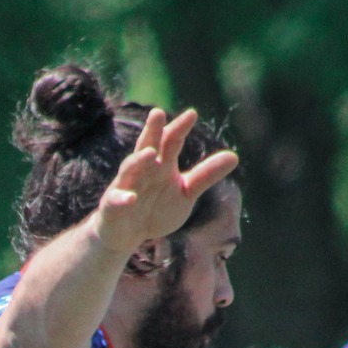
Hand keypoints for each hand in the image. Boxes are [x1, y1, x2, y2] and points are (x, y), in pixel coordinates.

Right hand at [94, 107, 239, 257]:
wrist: (126, 234)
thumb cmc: (155, 208)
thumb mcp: (185, 192)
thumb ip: (205, 175)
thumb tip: (235, 156)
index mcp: (162, 165)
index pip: (171, 142)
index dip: (180, 128)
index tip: (192, 114)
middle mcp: (143, 171)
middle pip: (147, 146)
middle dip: (152, 131)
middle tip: (158, 113)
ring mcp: (125, 186)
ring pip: (129, 169)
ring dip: (138, 161)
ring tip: (151, 153)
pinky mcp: (112, 206)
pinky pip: (116, 200)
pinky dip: (122, 198)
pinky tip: (131, 198)